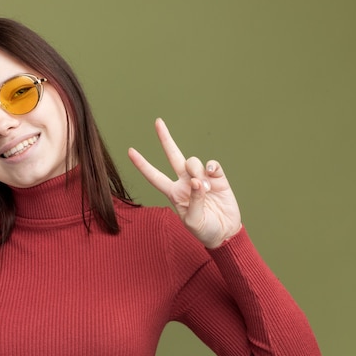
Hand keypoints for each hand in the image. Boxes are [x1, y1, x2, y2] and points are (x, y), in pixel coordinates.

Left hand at [128, 118, 241, 248]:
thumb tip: (198, 181)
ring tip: (205, 189)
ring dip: (197, 171)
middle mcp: (185, 182)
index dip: (142, 165)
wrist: (225, 233)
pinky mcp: (218, 178)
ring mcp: (202, 178)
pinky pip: (212, 164)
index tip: (130, 151)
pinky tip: (213, 176)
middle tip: (158, 122)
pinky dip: (212, 167)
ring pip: (193, 161)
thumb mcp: (193, 221)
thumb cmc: (204, 230)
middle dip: (165, 139)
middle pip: (173, 156)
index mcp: (174, 193)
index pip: (154, 176)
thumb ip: (194, 201)